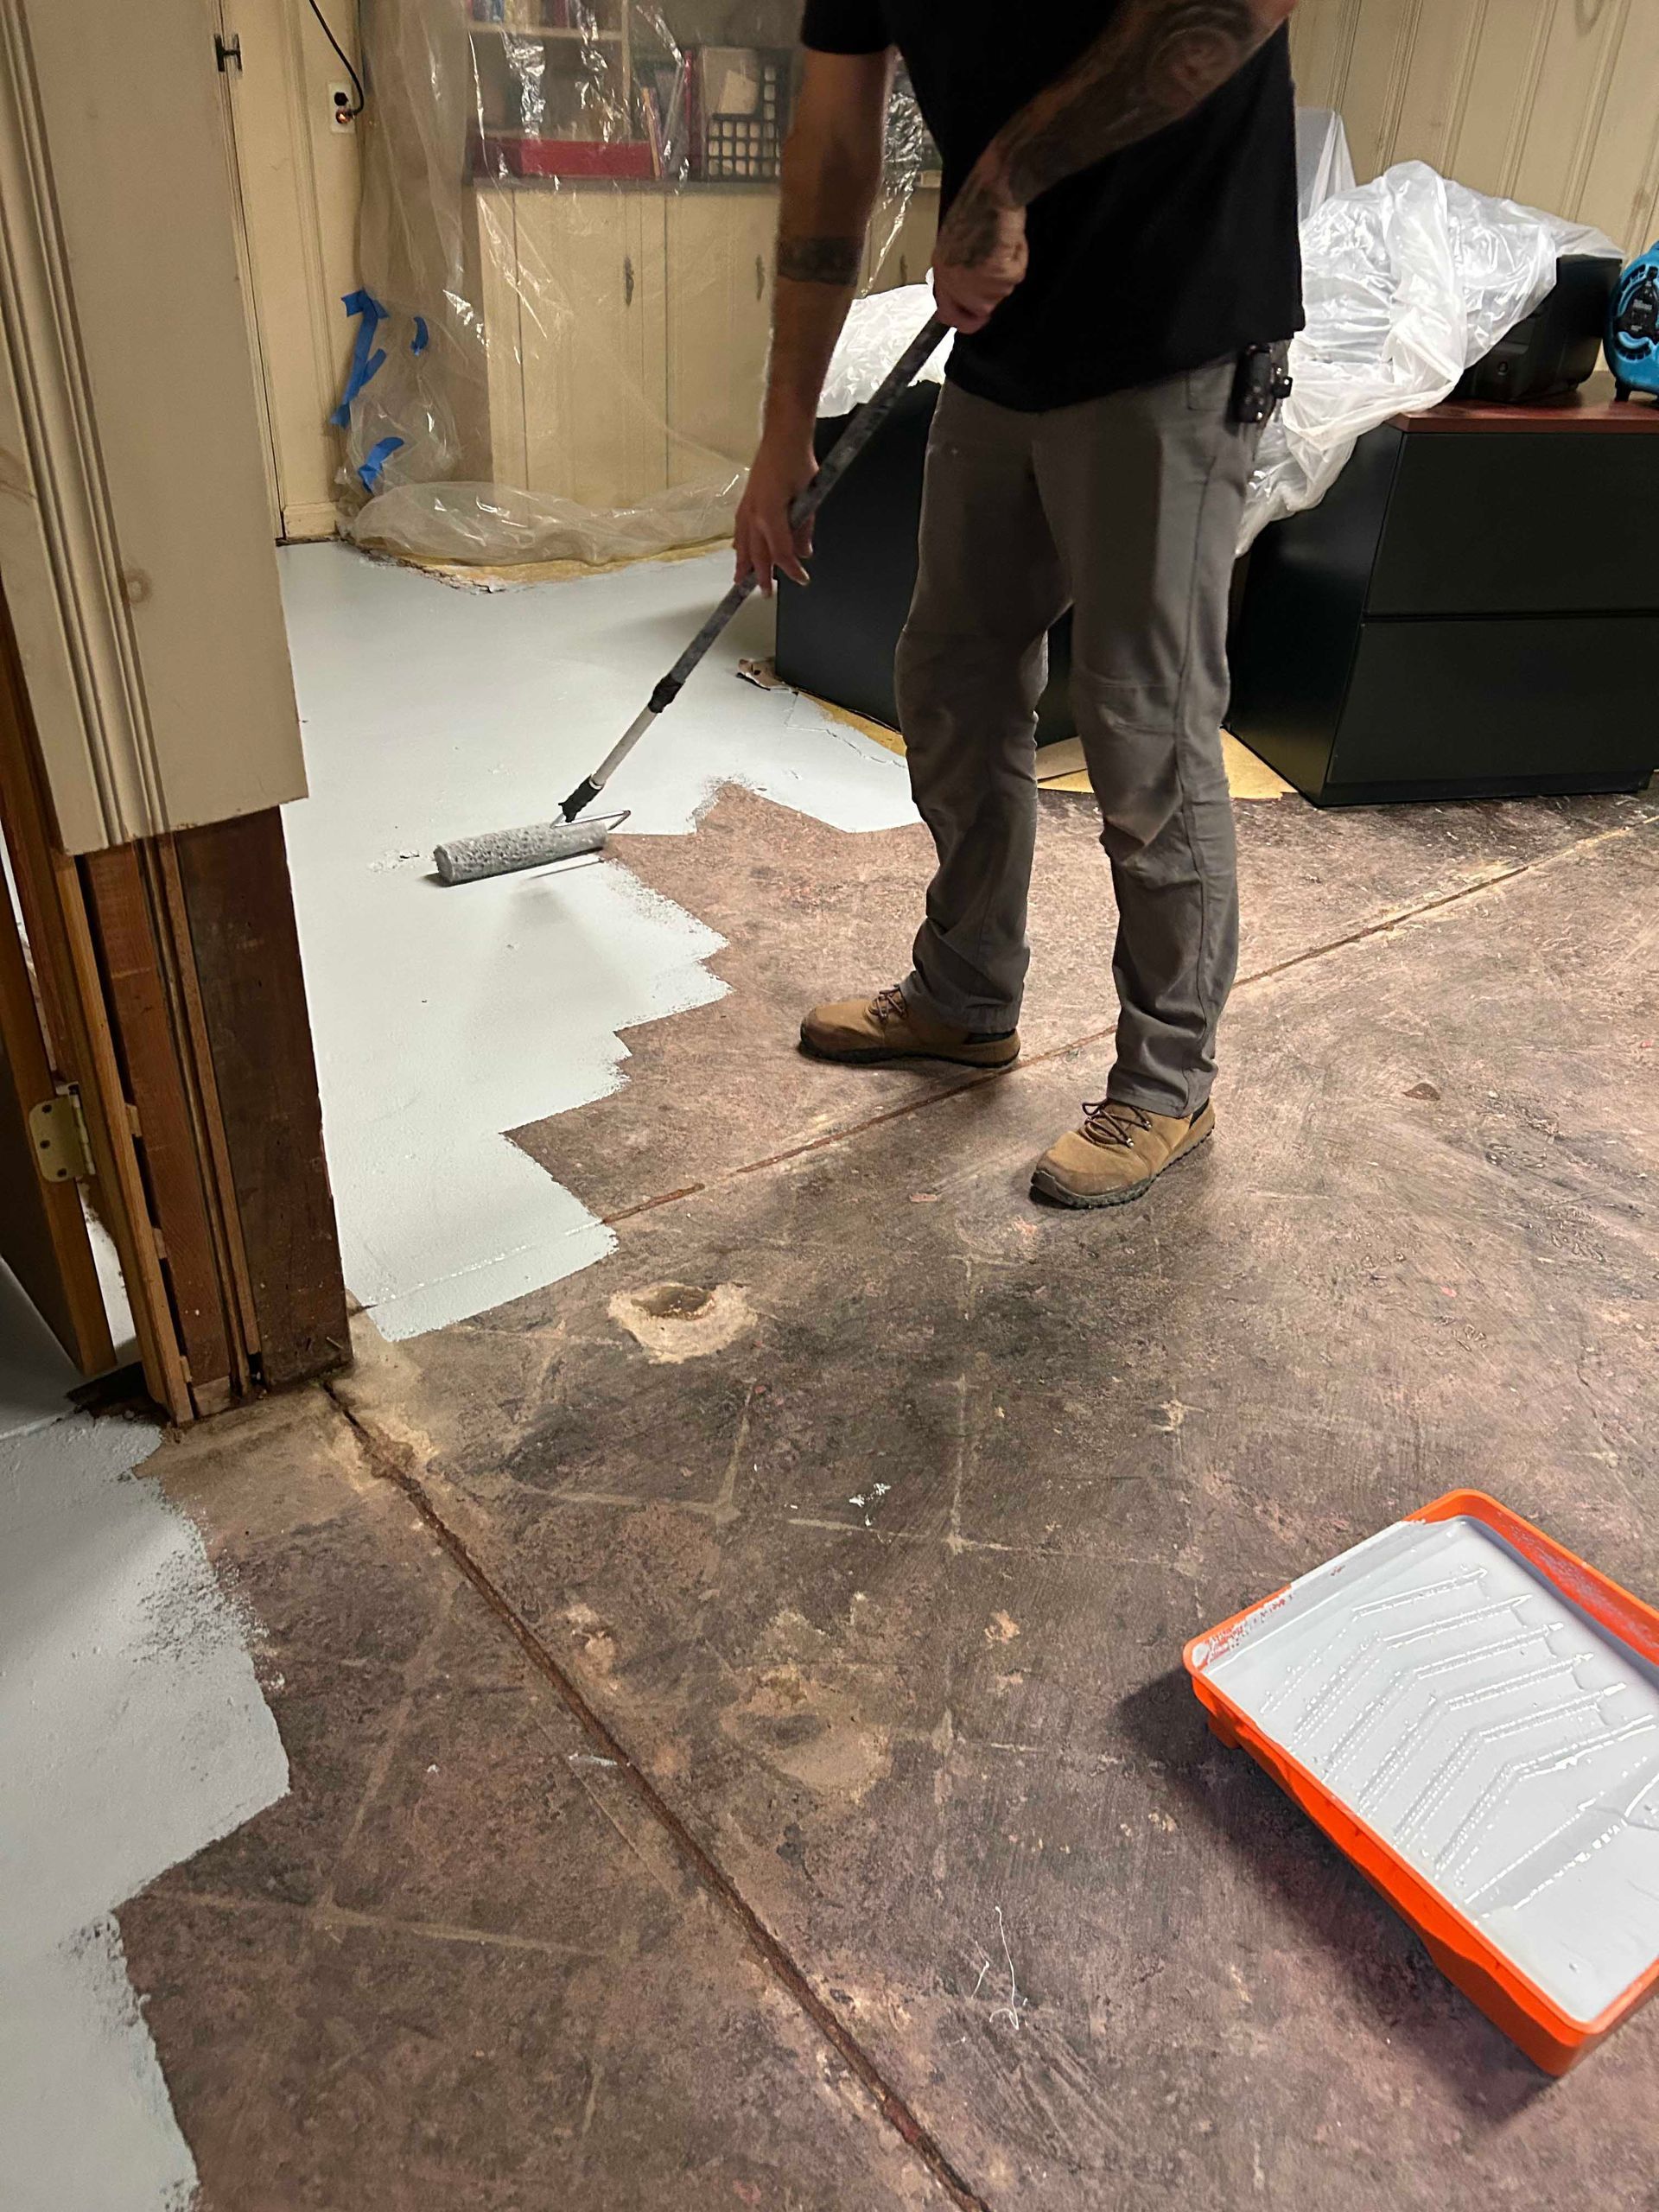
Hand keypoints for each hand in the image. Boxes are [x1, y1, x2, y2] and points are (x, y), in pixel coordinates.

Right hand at [734, 432, 817, 596]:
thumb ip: (804, 527)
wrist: (783, 435)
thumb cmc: (796, 460)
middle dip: (761, 575)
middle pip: (757, 554)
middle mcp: (754, 514)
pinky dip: (739, 543)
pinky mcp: (746, 499)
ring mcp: (747, 507)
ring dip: (744, 563)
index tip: (802, 579)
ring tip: (741, 579)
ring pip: (744, 543)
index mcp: (769, 515)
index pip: (781, 553)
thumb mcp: (809, 496)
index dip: (791, 569)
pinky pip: (739, 529)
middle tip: (764, 593)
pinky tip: (739, 550)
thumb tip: (805, 551)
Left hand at [932, 179, 1027, 334]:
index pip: (949, 315)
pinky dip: (1018, 259)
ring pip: (1002, 291)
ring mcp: (980, 281)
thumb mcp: (952, 246)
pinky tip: (1009, 241)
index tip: (976, 320)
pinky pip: (1016, 275)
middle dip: (993, 289)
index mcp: (942, 274)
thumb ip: (956, 274)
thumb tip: (965, 295)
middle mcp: (958, 283)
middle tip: (997, 262)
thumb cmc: (973, 211)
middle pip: (983, 307)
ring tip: (999, 244)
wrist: (992, 195)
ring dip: (1006, 270)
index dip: (965, 322)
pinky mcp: (1001, 275)